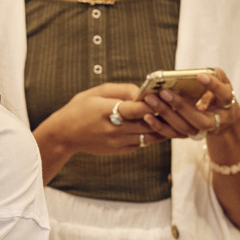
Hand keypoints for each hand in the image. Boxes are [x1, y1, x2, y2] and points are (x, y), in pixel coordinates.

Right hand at [38, 83, 171, 156]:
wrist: (64, 135)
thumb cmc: (79, 109)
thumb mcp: (96, 92)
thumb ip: (121, 90)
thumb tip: (142, 91)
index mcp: (107, 111)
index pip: (138, 108)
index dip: (154, 101)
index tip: (163, 93)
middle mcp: (115, 129)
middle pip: (148, 122)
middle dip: (162, 113)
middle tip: (174, 103)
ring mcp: (119, 142)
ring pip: (150, 134)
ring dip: (161, 125)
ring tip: (171, 114)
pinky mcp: (121, 150)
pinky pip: (144, 142)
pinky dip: (152, 133)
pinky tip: (157, 124)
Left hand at [140, 70, 239, 139]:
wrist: (224, 119)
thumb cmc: (219, 94)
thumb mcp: (222, 82)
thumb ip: (214, 76)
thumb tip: (196, 75)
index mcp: (226, 103)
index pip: (222, 94)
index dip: (212, 86)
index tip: (200, 76)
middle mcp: (216, 120)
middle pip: (199, 119)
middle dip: (181, 106)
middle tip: (164, 92)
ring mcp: (202, 130)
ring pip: (184, 128)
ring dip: (166, 114)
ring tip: (150, 100)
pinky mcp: (189, 135)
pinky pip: (173, 134)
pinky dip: (159, 126)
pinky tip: (147, 116)